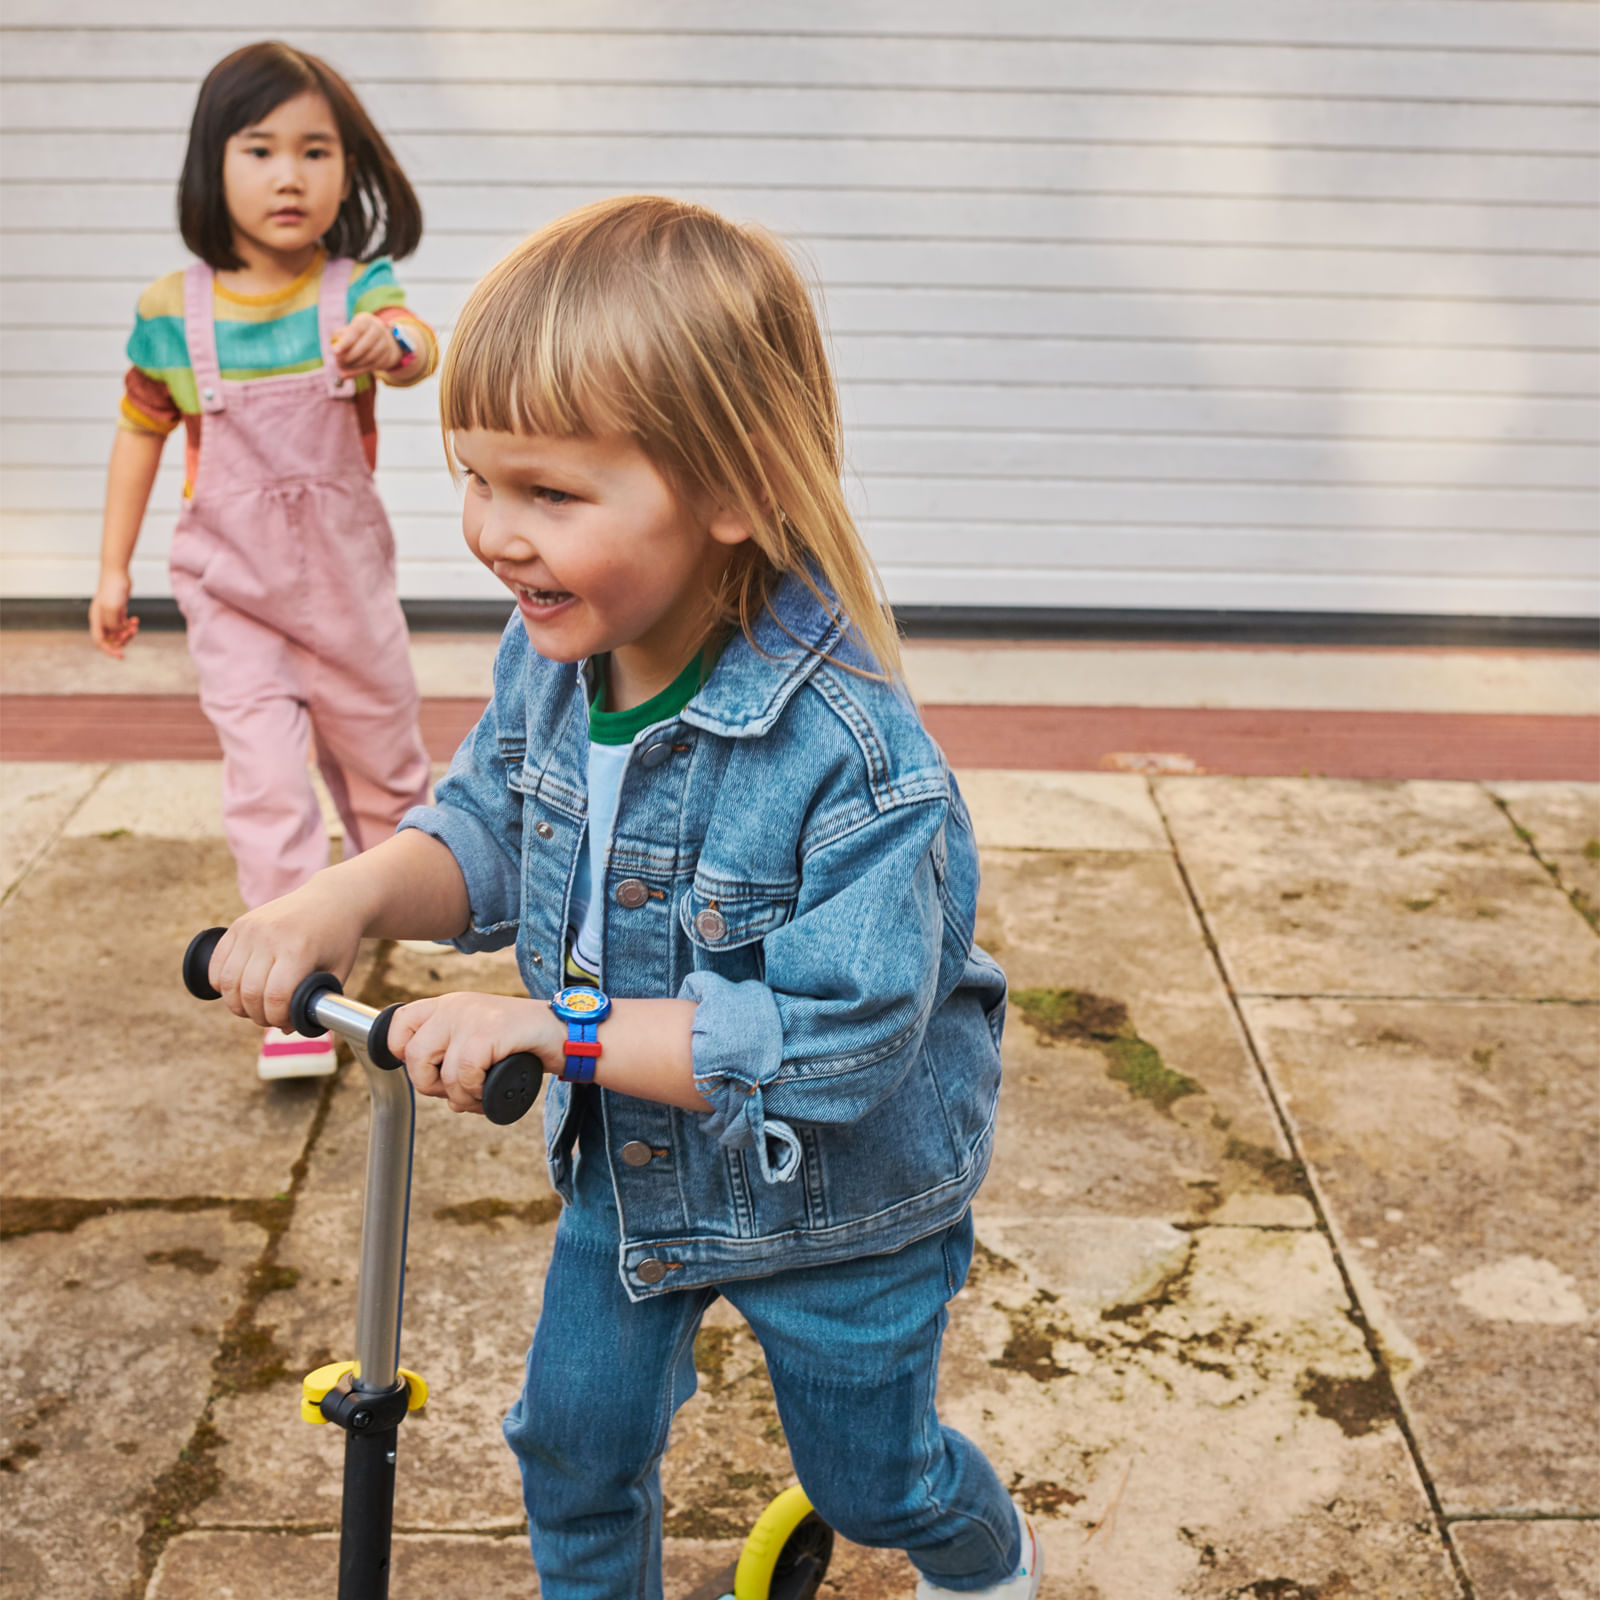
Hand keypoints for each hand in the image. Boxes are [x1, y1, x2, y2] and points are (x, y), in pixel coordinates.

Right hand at [89, 572, 138, 657]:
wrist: (117, 572)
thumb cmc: (113, 589)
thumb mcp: (113, 608)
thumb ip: (113, 624)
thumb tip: (117, 633)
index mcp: (96, 620)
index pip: (99, 641)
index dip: (109, 650)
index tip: (121, 656)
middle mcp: (101, 619)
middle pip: (110, 638)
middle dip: (122, 639)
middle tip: (131, 632)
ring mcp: (109, 614)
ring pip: (118, 632)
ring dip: (128, 633)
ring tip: (134, 626)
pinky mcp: (118, 610)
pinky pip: (123, 624)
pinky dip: (130, 625)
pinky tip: (135, 619)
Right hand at [208, 879, 366, 1028]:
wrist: (332, 899)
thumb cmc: (338, 940)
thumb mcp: (338, 972)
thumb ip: (315, 1003)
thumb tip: (284, 1030)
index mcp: (298, 949)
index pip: (275, 997)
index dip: (276, 1018)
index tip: (285, 1022)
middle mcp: (270, 936)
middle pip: (247, 992)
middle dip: (257, 1015)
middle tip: (269, 1017)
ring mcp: (251, 928)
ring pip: (227, 981)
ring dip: (236, 1003)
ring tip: (253, 1007)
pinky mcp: (238, 924)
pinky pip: (217, 964)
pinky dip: (221, 984)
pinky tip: (237, 990)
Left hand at [329, 312, 400, 376]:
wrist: (380, 339)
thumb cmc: (358, 334)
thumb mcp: (348, 330)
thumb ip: (340, 338)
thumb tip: (335, 351)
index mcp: (366, 320)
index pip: (356, 331)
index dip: (346, 342)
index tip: (335, 352)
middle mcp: (378, 329)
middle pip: (364, 346)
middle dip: (349, 356)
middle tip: (339, 362)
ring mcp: (385, 343)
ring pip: (370, 358)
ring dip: (355, 365)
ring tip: (343, 367)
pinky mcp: (388, 355)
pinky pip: (373, 366)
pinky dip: (360, 371)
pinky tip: (350, 373)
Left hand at [385, 993, 565, 1114]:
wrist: (564, 1034)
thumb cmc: (522, 1042)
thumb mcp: (479, 1033)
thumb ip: (450, 1047)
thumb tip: (424, 1081)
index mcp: (448, 1004)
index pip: (399, 1023)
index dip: (401, 1054)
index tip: (426, 1070)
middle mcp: (454, 1006)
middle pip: (412, 1056)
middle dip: (430, 1086)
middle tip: (456, 1093)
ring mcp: (471, 1017)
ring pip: (439, 1074)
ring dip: (459, 1098)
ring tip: (478, 1098)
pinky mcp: (488, 1033)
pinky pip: (464, 1076)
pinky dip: (476, 1094)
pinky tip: (489, 1092)